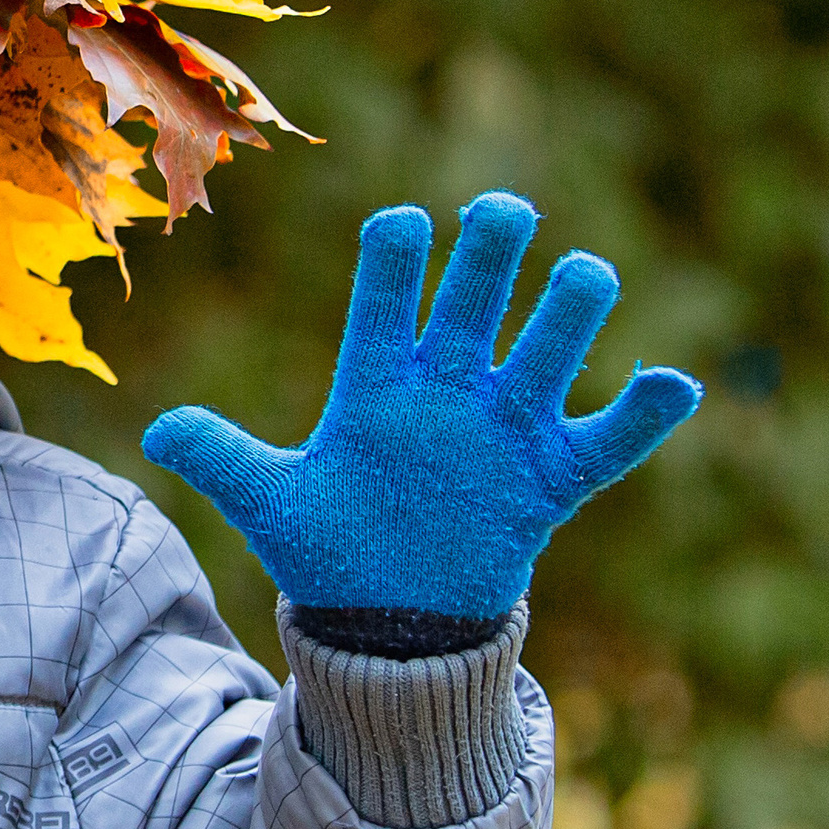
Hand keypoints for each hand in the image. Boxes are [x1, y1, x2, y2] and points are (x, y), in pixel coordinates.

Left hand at [142, 192, 701, 617]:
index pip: (384, 301)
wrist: (388, 616)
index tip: (403, 223)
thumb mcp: (269, 504)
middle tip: (502, 212)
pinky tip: (673, 383)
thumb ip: (220, 460)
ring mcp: (504, 428)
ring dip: (571, 309)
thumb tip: (156, 430)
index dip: (394, 261)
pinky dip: (643, 413)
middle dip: (491, 252)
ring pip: (549, 347)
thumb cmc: (330, 544)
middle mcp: (447, 389)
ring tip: (585, 278)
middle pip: (476, 298)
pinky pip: (608, 439)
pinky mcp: (550, 479)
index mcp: (376, 383)